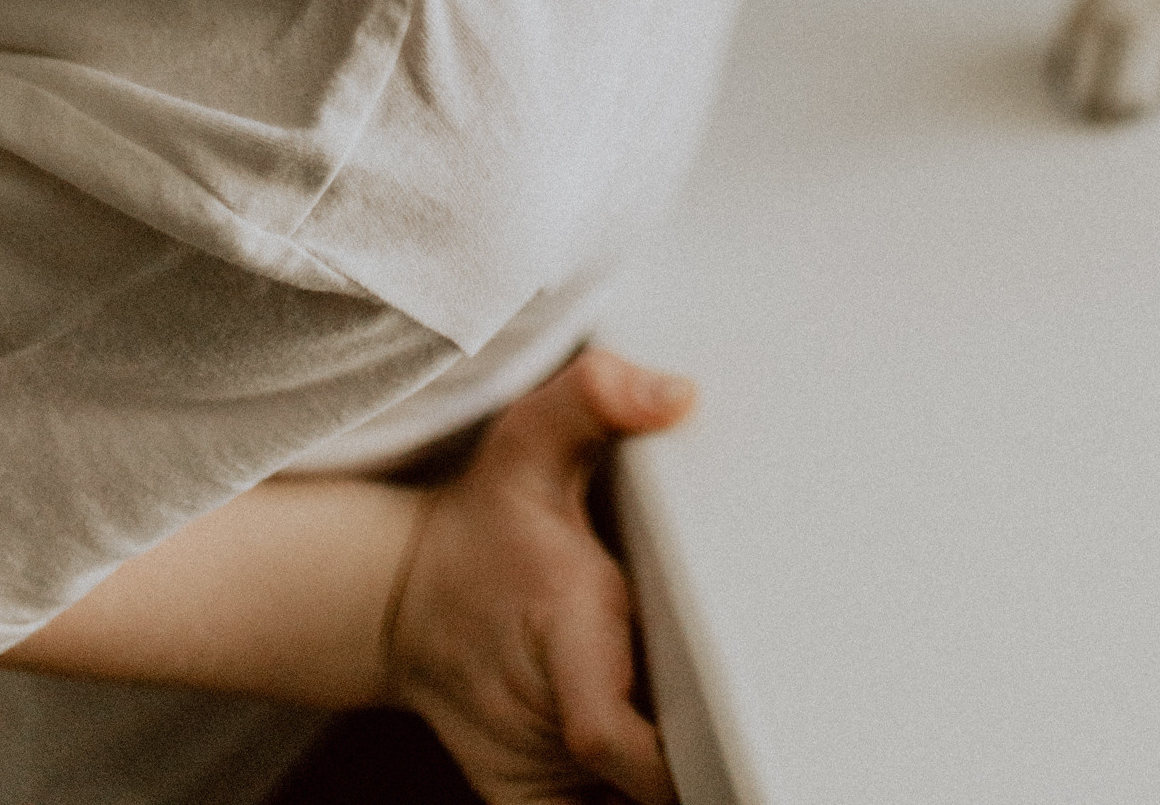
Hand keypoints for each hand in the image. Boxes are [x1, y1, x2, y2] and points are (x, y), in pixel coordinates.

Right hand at [384, 345, 696, 802]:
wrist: (403, 600)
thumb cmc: (485, 518)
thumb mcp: (529, 437)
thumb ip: (597, 398)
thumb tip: (677, 395)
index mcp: (564, 635)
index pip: (606, 732)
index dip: (664, 756)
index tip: (728, 734)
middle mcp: (552, 720)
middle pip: (645, 781)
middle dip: (705, 762)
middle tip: (756, 732)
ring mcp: (542, 774)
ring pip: (630, 798)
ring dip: (682, 774)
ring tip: (726, 736)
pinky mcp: (537, 801)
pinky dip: (642, 789)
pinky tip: (684, 760)